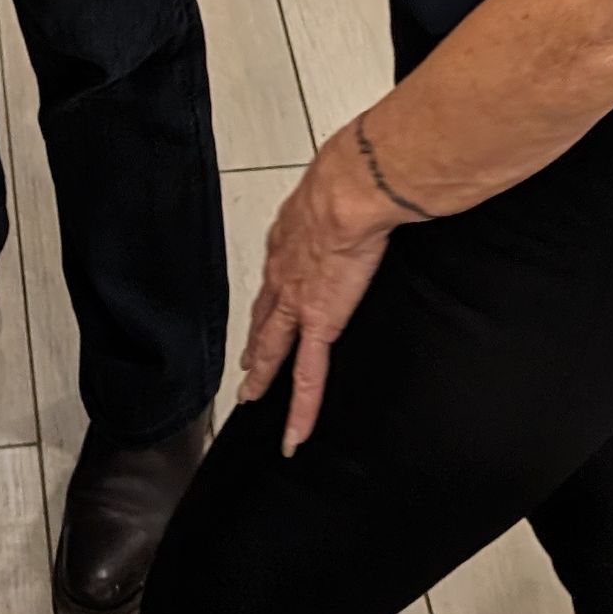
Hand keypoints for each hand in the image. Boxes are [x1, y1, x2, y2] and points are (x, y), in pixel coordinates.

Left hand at [239, 139, 392, 453]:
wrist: (350, 192)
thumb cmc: (351, 178)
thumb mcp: (339, 183)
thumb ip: (345, 193)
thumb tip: (366, 182)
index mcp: (290, 238)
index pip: (276, 274)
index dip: (270, 296)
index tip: (267, 306)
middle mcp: (283, 273)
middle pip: (265, 317)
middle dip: (256, 341)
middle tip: (247, 364)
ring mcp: (297, 304)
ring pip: (274, 349)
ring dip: (264, 373)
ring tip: (253, 395)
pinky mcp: (318, 325)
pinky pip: (307, 379)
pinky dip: (300, 410)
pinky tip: (294, 435)